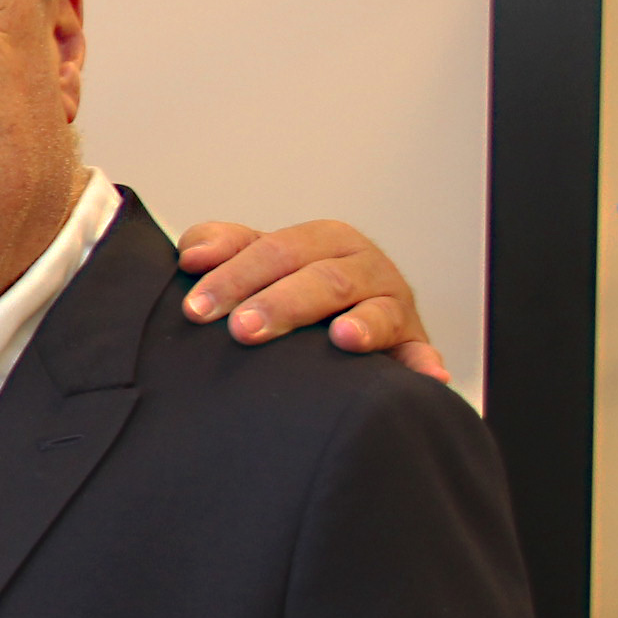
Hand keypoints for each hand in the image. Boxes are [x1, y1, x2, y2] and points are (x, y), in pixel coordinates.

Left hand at [174, 218, 448, 381]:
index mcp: (323, 240)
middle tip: (243, 329)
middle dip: (281, 303)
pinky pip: (419, 355)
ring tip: (342, 339)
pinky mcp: (413, 344)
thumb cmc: (294, 285)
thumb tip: (191, 255)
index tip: (196, 307)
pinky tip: (426, 377)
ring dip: (362, 325)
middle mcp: (363, 266)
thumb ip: (222, 246)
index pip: (275, 250)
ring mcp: (392, 305)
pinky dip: (423, 365)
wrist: (351, 315)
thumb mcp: (259, 259)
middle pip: (323, 279)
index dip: (234, 276)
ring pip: (375, 310)